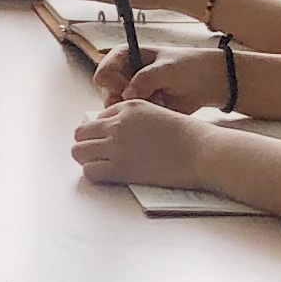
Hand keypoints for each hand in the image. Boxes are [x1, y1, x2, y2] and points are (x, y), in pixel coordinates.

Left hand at [69, 99, 208, 188]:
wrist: (202, 150)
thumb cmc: (188, 136)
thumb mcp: (158, 114)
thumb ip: (134, 121)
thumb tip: (115, 135)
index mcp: (128, 106)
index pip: (98, 118)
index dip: (104, 132)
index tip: (114, 143)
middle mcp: (118, 123)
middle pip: (81, 133)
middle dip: (88, 144)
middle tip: (101, 155)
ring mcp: (117, 144)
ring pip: (78, 151)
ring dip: (87, 159)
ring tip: (103, 166)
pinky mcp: (120, 167)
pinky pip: (89, 171)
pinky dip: (95, 174)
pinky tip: (109, 176)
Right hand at [90, 44, 221, 109]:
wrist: (209, 83)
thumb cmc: (190, 67)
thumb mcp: (169, 68)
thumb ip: (147, 78)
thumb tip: (128, 93)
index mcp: (125, 56)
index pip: (104, 71)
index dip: (113, 83)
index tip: (129, 90)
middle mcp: (123, 74)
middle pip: (106, 93)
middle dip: (122, 101)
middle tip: (145, 102)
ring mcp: (130, 92)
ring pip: (116, 109)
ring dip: (134, 110)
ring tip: (157, 104)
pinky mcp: (139, 108)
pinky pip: (129, 119)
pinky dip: (141, 118)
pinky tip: (159, 111)